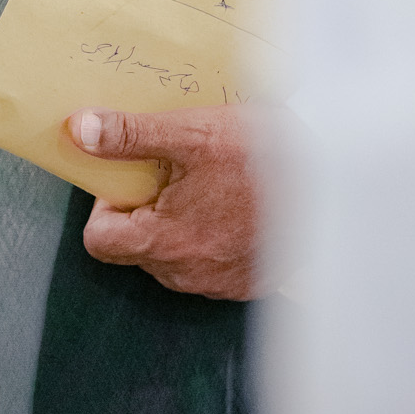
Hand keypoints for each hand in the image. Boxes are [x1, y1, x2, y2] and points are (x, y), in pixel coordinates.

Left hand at [67, 104, 269, 298]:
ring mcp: (216, 282)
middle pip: (135, 245)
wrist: (334, 191)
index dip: (106, 204)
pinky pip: (208, 262)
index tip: (131, 176)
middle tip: (174, 170)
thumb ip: (131, 135)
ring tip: (209, 181)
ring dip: (180, 220)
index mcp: (162, 241)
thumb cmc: (264, 161)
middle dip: (145, 207)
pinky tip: (233, 203)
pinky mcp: (245, 282)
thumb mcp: (192, 134)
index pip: (98, 239)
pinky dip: (211, 234)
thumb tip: (81, 131)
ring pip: (172, 255)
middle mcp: (184, 272)